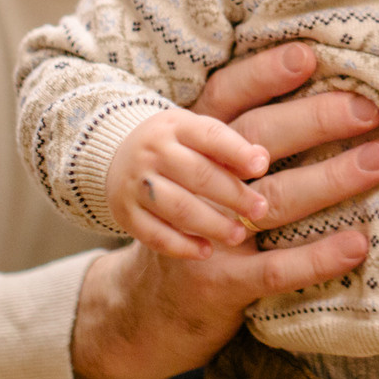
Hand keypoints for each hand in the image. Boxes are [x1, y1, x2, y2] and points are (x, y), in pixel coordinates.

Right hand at [70, 66, 378, 378]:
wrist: (145, 305)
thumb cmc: (196, 218)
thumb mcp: (202, 169)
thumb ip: (241, 133)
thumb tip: (321, 88)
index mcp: (188, 143)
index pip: (227, 98)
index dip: (264, 76)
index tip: (309, 55)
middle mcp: (189, 181)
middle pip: (253, 141)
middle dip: (312, 121)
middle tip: (367, 112)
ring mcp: (203, 233)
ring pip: (269, 201)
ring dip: (325, 181)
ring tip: (374, 165)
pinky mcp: (218, 282)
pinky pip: (273, 268)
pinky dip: (316, 257)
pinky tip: (356, 245)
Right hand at [106, 111, 269, 258]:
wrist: (116, 156)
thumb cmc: (174, 146)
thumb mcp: (196, 134)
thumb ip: (228, 146)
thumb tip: (261, 161)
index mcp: (174, 126)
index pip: (209, 136)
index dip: (237, 152)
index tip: (262, 167)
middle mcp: (151, 152)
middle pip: (198, 175)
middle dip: (233, 195)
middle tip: (260, 210)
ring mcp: (134, 184)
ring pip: (178, 208)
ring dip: (212, 224)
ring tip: (238, 235)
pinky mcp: (125, 213)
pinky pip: (154, 235)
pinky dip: (182, 246)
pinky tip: (206, 251)